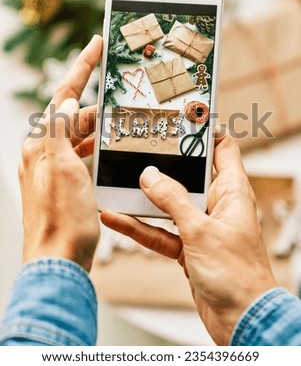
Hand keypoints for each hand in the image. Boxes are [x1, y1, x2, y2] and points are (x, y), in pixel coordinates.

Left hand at [19, 35, 101, 271]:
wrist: (59, 260)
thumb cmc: (61, 220)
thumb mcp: (64, 169)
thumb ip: (62, 131)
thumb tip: (67, 102)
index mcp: (41, 144)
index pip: (63, 97)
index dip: (81, 68)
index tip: (95, 45)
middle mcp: (44, 153)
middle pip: (74, 117)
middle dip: (98, 108)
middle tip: (124, 103)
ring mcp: (54, 169)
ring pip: (80, 137)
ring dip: (99, 131)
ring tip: (121, 127)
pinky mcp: (65, 184)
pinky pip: (82, 157)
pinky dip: (96, 151)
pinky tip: (109, 153)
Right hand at [101, 130, 276, 343]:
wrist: (241, 321)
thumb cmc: (237, 276)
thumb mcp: (200, 231)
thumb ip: (173, 201)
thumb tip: (151, 176)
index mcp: (232, 192)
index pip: (224, 149)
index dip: (206, 131)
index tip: (182, 118)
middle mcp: (217, 205)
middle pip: (189, 175)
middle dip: (164, 164)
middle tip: (140, 147)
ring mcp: (201, 227)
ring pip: (169, 205)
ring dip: (145, 198)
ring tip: (118, 183)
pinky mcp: (189, 248)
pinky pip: (160, 231)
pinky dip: (140, 227)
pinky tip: (116, 219)